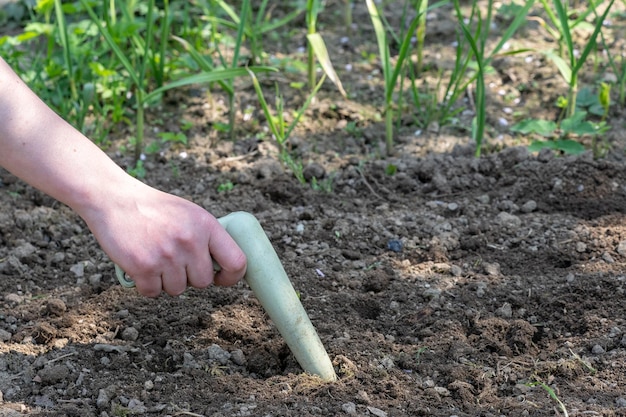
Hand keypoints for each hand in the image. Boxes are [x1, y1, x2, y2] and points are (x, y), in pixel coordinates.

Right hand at [79, 181, 246, 296]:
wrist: (114, 199)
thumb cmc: (153, 209)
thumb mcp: (189, 213)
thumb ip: (206, 237)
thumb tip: (222, 265)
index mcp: (207, 226)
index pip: (236, 262)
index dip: (231, 277)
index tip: (220, 279)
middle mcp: (190, 241)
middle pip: (203, 282)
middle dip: (189, 278)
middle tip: (174, 261)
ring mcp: (167, 255)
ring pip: (178, 290)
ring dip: (166, 281)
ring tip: (155, 257)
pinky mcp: (143, 267)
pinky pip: (153, 293)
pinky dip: (146, 285)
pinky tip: (140, 265)